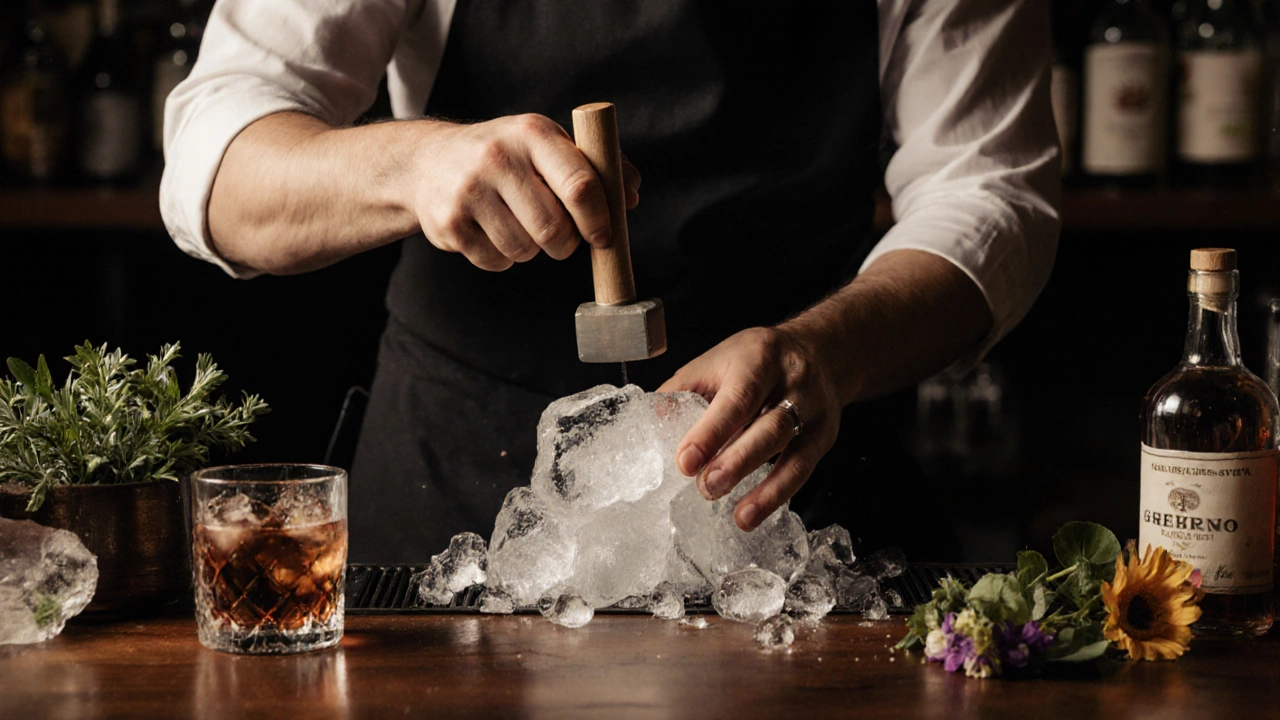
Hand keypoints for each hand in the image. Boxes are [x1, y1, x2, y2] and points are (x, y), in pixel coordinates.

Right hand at [412, 114, 640, 270]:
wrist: (428, 161)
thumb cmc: (504, 156)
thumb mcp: (545, 145)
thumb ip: (594, 166)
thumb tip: (631, 194)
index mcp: (532, 133)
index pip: (580, 185)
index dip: (599, 218)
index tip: (604, 235)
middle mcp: (497, 157)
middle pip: (554, 228)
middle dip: (565, 243)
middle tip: (560, 238)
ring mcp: (469, 190)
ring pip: (525, 249)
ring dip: (531, 249)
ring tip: (518, 226)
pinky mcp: (449, 222)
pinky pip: (496, 261)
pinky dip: (503, 258)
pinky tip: (492, 232)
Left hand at [657, 326, 842, 531]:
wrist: (820, 351)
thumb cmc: (756, 359)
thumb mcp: (717, 360)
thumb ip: (683, 390)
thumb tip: (652, 421)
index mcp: (759, 359)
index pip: (737, 398)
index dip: (711, 432)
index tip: (686, 462)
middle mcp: (792, 383)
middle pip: (769, 427)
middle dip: (737, 462)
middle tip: (707, 488)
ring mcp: (813, 410)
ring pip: (791, 451)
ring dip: (765, 488)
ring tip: (740, 516)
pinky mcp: (823, 436)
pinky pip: (803, 469)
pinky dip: (779, 494)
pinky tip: (755, 512)